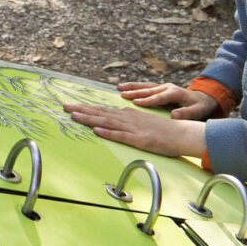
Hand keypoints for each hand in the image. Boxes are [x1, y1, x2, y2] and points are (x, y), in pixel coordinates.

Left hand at [62, 101, 207, 159]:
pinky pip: (121, 136)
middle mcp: (128, 118)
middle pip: (100, 113)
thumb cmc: (164, 131)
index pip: (102, 110)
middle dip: (81, 109)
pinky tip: (97, 130)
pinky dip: (108, 132)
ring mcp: (133, 128)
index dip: (85, 108)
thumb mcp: (143, 123)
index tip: (71, 106)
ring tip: (73, 115)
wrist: (183, 133)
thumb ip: (128, 122)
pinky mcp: (139, 139)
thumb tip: (112, 122)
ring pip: (107, 121)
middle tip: (63, 106)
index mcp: (128, 115)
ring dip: (90, 118)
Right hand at [115, 80, 218, 119]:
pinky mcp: (160, 89)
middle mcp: (167, 87)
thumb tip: (174, 115)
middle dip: (135, 92)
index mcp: (175, 93)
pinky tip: (124, 88)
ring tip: (119, 88)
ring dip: (132, 87)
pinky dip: (135, 87)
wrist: (203, 99)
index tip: (137, 102)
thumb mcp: (197, 112)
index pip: (159, 97)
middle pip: (149, 90)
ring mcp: (163, 87)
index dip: (148, 100)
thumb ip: (186, 114)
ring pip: (145, 86)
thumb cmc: (199, 107)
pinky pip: (146, 87)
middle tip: (123, 94)